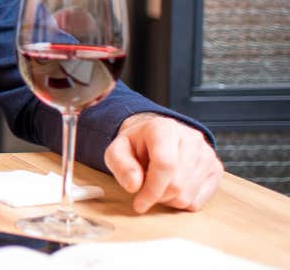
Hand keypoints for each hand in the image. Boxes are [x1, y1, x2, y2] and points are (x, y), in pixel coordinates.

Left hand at [105, 112, 222, 212]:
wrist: (156, 137)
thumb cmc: (136, 145)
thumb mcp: (117, 150)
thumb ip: (120, 165)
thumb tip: (134, 185)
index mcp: (164, 128)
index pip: (165, 164)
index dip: (151, 189)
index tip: (139, 204)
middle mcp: (191, 139)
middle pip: (176, 184)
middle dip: (156, 196)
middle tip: (144, 190)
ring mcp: (207, 154)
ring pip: (187, 196)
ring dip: (167, 200)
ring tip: (157, 184)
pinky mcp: (216, 169)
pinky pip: (197, 202)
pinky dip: (180, 202)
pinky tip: (172, 187)